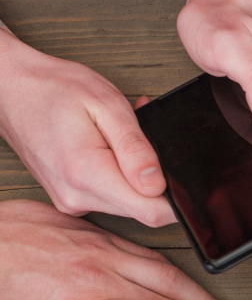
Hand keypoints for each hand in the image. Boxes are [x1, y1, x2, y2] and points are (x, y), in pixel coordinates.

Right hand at [0, 29, 173, 226]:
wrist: (10, 87)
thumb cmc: (54, 88)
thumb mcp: (106, 105)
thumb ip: (135, 148)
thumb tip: (158, 185)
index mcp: (86, 174)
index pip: (151, 212)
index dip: (178, 201)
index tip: (186, 182)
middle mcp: (76, 196)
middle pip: (143, 210)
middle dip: (157, 181)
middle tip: (148, 144)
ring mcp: (70, 201)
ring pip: (127, 204)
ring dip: (137, 177)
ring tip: (124, 140)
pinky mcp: (69, 198)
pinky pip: (109, 196)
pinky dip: (119, 176)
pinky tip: (112, 150)